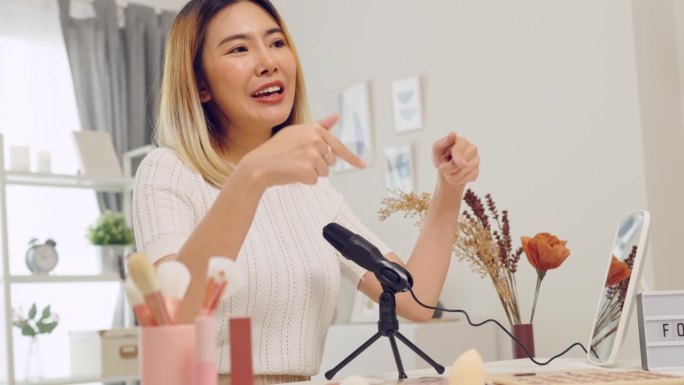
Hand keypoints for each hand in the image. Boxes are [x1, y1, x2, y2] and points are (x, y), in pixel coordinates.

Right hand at [240, 114, 365, 186]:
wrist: (258, 165)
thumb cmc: (277, 149)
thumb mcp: (297, 132)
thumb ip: (320, 125)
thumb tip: (336, 116)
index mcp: (315, 129)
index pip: (339, 146)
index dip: (352, 158)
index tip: (363, 165)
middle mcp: (316, 140)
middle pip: (331, 160)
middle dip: (318, 163)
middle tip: (298, 160)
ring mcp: (313, 155)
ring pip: (324, 172)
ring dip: (312, 172)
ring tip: (294, 165)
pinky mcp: (309, 170)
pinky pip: (316, 180)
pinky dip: (305, 180)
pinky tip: (292, 173)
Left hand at [432, 132, 478, 186]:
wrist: (445, 168)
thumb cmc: (440, 155)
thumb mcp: (437, 149)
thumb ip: (444, 142)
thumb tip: (453, 134)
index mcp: (462, 141)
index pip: (460, 151)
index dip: (458, 159)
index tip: (461, 165)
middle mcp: (472, 148)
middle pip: (461, 164)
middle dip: (449, 169)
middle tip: (443, 166)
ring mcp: (476, 160)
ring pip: (464, 172)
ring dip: (452, 176)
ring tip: (449, 171)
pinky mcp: (477, 171)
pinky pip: (468, 179)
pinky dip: (458, 180)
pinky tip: (455, 175)